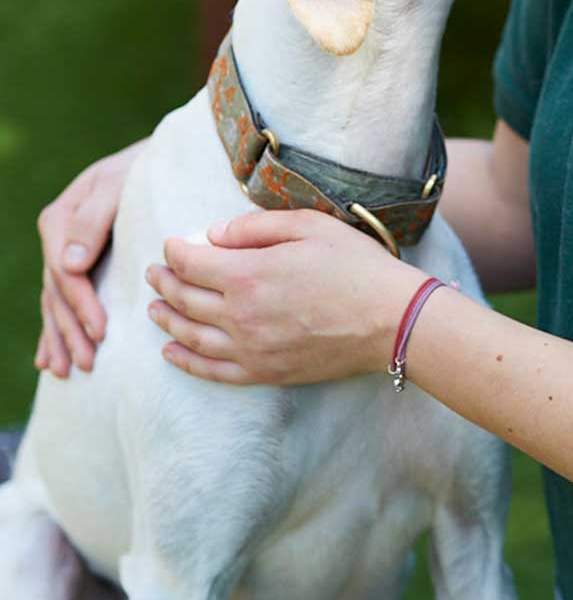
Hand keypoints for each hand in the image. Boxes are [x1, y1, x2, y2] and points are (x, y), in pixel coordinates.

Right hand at [35, 140, 148, 379]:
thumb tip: (69, 266)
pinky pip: (59, 302)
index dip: (81, 304)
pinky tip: (48, 360)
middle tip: (89, 363)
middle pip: (58, 293)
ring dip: (60, 338)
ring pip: (55, 303)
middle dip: (71, 330)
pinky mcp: (77, 265)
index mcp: (61, 218)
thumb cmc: (142, 167)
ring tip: (66, 371)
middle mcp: (58, 239)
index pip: (66, 272)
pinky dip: (54, 331)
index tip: (101, 331)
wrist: (157, 159)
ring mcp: (64, 253)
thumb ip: (94, 219)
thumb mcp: (117, 183)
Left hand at [144, 207, 424, 386]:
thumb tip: (212, 234)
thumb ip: (254, 227)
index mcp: (248, 274)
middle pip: (184, 298)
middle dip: (164, 282)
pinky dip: (185, 361)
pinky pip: (212, 371)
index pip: (190, 262)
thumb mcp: (307, 226)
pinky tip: (170, 352)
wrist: (391, 320)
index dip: (173, 250)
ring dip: (166, 319)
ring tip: (153, 308)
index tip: (170, 244)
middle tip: (153, 272)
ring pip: (190, 336)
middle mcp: (240, 315)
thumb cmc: (355, 266)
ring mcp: (250, 349)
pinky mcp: (264, 373)